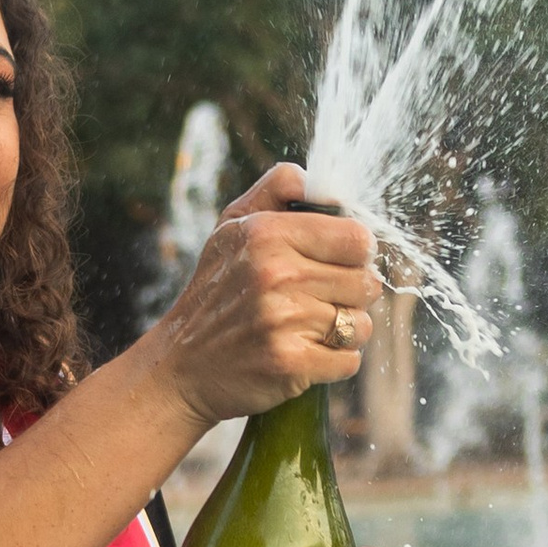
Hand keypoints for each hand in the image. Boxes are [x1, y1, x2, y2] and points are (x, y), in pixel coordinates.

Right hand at [147, 163, 379, 426]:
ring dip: (343, 332)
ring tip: (306, 330)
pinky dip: (334, 363)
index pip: (358, 238)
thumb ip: (275, 189)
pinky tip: (304, 356)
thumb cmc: (214, 294)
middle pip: (367, 283)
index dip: (355, 253)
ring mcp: (283, 321)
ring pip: (362, 325)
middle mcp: (276, 273)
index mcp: (266, 234)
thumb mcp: (231, 228)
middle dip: (350, 296)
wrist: (180, 369)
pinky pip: (349, 361)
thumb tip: (320, 177)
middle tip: (315, 302)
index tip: (337, 264)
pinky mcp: (290, 364)